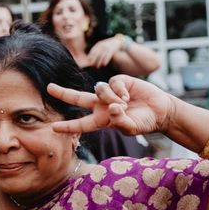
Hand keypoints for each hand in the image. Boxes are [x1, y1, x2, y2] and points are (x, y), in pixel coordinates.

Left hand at [47, 75, 174, 135]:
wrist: (160, 110)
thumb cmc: (144, 122)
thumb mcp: (131, 128)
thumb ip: (120, 122)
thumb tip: (112, 108)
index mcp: (101, 120)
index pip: (81, 124)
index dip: (68, 126)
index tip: (53, 127)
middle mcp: (101, 105)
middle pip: (77, 98)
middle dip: (63, 93)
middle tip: (49, 87)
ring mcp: (109, 92)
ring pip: (99, 90)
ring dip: (111, 97)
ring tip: (125, 104)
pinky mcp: (119, 81)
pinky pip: (112, 82)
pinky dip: (120, 90)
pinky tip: (129, 95)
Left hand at [86, 36, 120, 67]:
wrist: (117, 41)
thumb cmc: (108, 46)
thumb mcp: (101, 46)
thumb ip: (97, 51)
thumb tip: (90, 59)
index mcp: (98, 45)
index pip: (93, 51)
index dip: (90, 57)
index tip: (89, 62)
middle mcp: (102, 45)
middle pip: (96, 53)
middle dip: (94, 60)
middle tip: (92, 66)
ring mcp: (107, 47)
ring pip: (102, 55)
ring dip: (99, 61)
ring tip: (97, 67)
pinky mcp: (112, 49)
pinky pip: (108, 55)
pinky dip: (106, 60)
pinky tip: (104, 64)